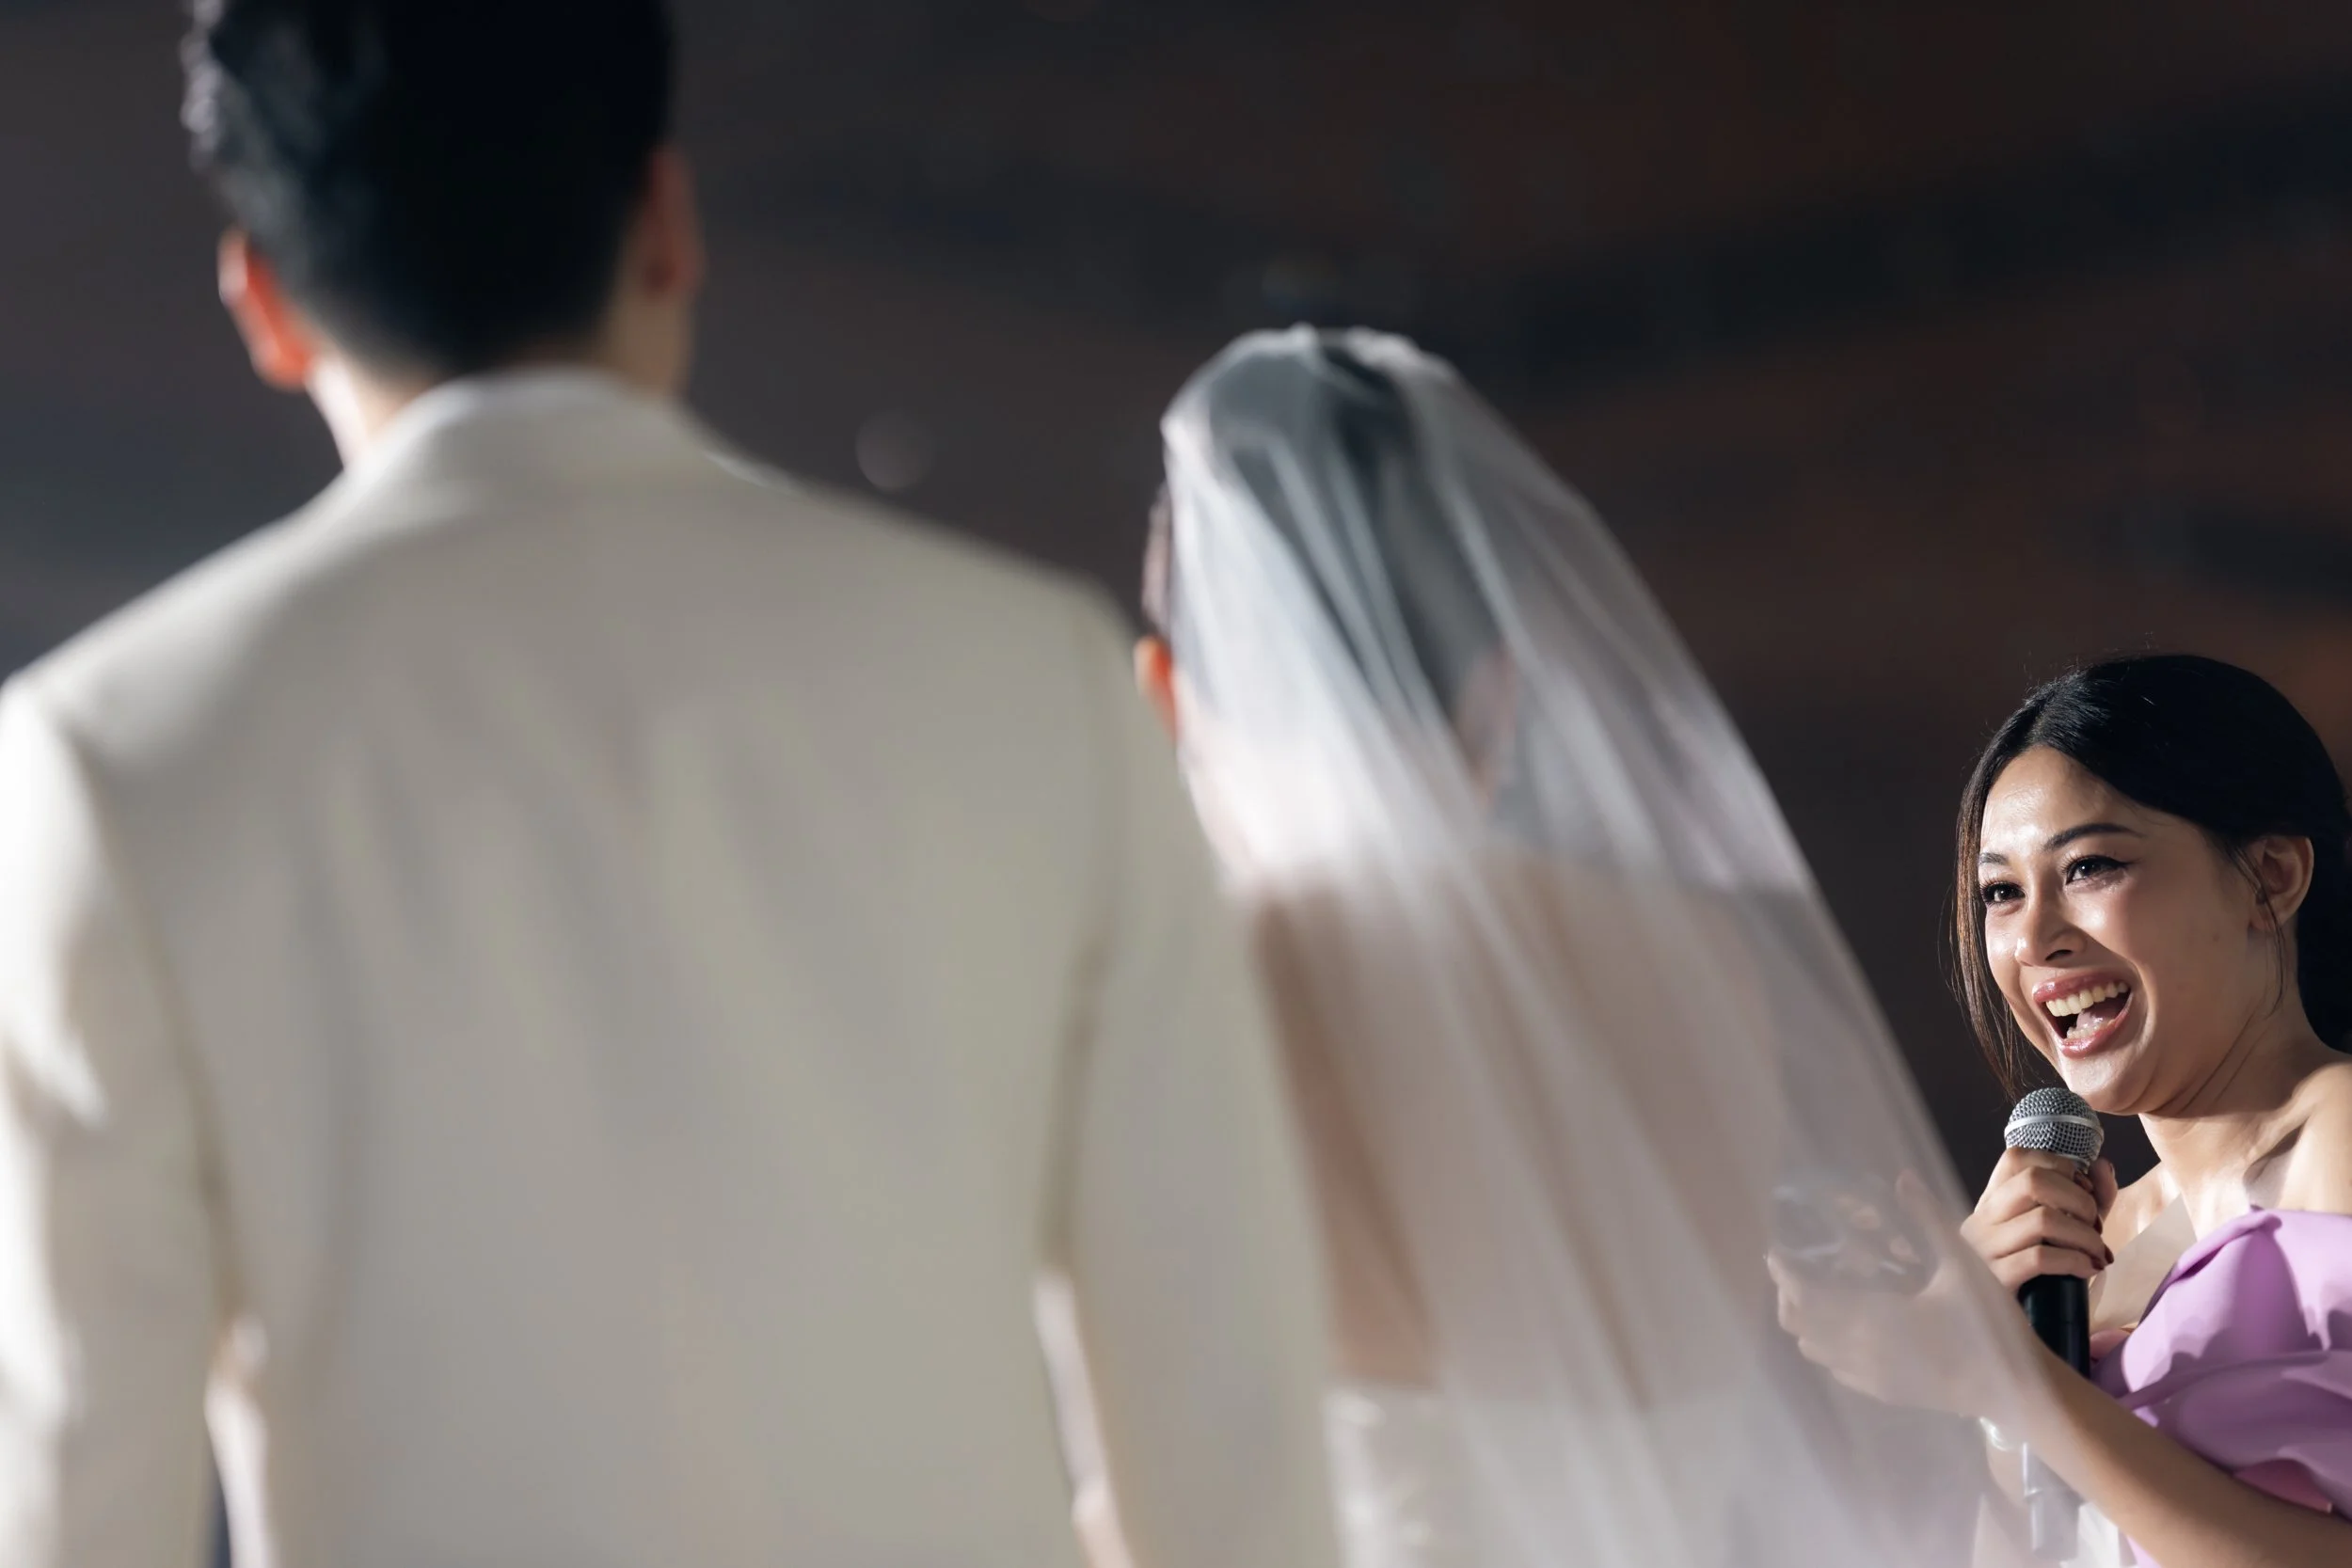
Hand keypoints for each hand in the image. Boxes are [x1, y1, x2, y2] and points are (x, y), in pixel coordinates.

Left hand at [1771, 1172, 2051, 1424]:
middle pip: (1798, 1323)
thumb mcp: (1963, 1266)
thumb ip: (1928, 1220)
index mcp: (1873, 1317)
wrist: (2018, 1391)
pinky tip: (1847, 1327)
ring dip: (1806, 1321)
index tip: (1776, 1252)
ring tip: (1818, 1293)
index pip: (1806, 1294)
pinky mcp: (1884, 1393)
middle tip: (1795, 1267)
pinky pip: (1836, 1369)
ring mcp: (1870, 1377)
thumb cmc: (1992, 1327)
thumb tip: (1904, 1177)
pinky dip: (1828, 1346)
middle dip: (1789, 1294)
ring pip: (1814, 1349)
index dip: (1785, 1272)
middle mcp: (1861, 1350)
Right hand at [1959, 1149, 2116, 1292]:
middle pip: (2033, 1180)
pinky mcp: (1994, 1279)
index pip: (2017, 1157)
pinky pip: (2041, 1258)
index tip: (2084, 1192)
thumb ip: (2086, 1199)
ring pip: (2042, 1219)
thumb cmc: (2037, 1278)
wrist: (2005, 1330)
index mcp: (1991, 1202)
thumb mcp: (2063, 1233)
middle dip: (2079, 1200)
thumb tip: (2103, 1166)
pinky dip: (2075, 1261)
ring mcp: (1982, 1249)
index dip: (2060, 1166)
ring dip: (2084, 1235)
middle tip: (2096, 1226)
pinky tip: (2088, 1270)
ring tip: (2098, 1253)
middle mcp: (1980, 1219)